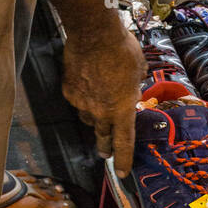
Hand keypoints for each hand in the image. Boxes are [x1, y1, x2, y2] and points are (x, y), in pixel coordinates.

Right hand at [62, 23, 145, 177]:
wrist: (94, 34)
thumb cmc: (122, 49)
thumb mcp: (139, 70)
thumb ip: (134, 86)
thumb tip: (132, 88)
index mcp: (122, 109)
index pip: (124, 142)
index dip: (123, 159)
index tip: (122, 172)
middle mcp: (101, 111)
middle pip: (103, 136)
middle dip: (105, 146)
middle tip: (105, 151)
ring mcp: (82, 102)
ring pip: (88, 118)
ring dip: (95, 116)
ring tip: (99, 106)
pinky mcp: (69, 91)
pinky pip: (77, 100)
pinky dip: (83, 96)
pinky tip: (87, 82)